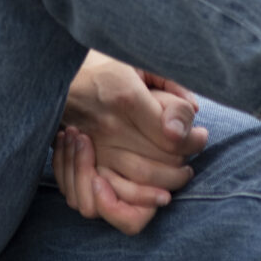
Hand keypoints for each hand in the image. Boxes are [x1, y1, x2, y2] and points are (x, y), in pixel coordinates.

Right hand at [54, 53, 208, 235]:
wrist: (59, 76)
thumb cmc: (105, 67)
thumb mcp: (138, 61)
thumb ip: (170, 81)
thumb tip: (195, 109)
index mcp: (127, 96)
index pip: (171, 136)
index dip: (193, 142)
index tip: (202, 136)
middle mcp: (110, 126)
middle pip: (157, 163)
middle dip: (181, 168)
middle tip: (190, 162)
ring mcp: (95, 146)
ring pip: (137, 181)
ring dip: (163, 186)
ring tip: (177, 179)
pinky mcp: (84, 161)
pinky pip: (108, 192)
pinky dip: (132, 199)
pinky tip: (149, 193)